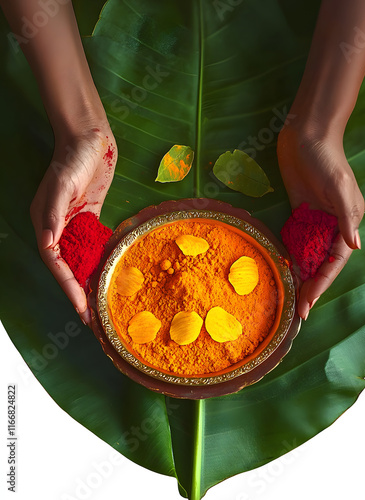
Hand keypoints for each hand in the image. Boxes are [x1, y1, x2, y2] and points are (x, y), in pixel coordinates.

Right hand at [30, 124, 116, 324]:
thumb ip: (54, 212)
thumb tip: (47, 243)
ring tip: (100, 306)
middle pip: (68, 267)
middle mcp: (59, 228)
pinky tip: (107, 277)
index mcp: (47, 222)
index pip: (57, 263)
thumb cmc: (74, 157)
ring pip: (80, 261)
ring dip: (88, 283)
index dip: (68, 287)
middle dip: (78, 293)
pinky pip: (92, 248)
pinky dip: (97, 264)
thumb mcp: (63, 183)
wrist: (91, 139)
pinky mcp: (90, 219)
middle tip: (92, 319)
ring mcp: (75, 224)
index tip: (81, 308)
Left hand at [277, 123, 364, 319]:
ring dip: (302, 274)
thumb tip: (355, 247)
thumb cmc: (325, 160)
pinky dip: (291, 256)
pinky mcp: (299, 212)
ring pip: (309, 254)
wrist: (304, 136)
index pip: (334, 261)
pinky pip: (296, 240)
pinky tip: (283, 270)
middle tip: (298, 310)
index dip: (322, 284)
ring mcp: (314, 220)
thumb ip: (346, 218)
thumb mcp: (339, 188)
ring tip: (290, 297)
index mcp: (346, 222)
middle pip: (322, 263)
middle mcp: (332, 225)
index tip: (309, 304)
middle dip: (311, 286)